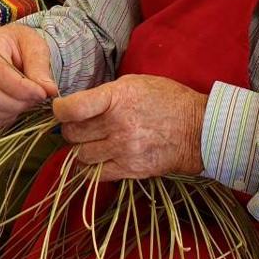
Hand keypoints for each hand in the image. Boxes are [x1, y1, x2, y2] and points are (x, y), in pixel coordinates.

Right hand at [0, 24, 57, 127]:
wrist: (12, 46)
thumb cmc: (23, 44)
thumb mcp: (35, 46)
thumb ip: (40, 67)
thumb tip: (49, 90)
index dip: (21, 88)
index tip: (42, 93)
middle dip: (18, 102)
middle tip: (37, 98)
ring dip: (13, 111)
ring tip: (29, 100)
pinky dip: (6, 117)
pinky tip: (18, 106)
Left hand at [51, 74, 207, 180]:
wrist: (199, 130)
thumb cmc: (167, 100)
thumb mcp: (134, 83)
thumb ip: (104, 94)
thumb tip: (76, 105)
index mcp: (117, 98)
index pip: (72, 108)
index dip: (59, 110)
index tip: (61, 109)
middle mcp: (117, 125)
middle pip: (72, 134)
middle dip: (70, 130)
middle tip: (79, 126)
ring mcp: (123, 150)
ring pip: (80, 156)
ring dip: (80, 149)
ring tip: (91, 142)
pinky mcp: (130, 170)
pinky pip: (95, 174)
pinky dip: (91, 168)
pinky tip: (98, 158)